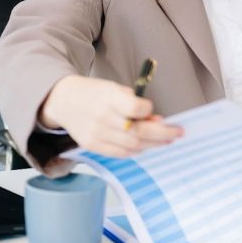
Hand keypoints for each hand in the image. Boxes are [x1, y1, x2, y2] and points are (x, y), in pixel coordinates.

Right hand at [39, 75, 183, 156]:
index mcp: (108, 98)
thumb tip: (156, 120)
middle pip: (138, 132)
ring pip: (132, 145)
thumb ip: (135, 104)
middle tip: (177, 132)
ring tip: (165, 139)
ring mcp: (96, 134)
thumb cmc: (94, 93)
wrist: (64, 101)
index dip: (148, 111)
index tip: (151, 110)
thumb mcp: (114, 89)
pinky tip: (146, 145)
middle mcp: (102, 118)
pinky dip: (137, 150)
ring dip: (153, 144)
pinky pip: (120, 153)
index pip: (135, 108)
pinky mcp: (93, 146)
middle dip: (162, 134)